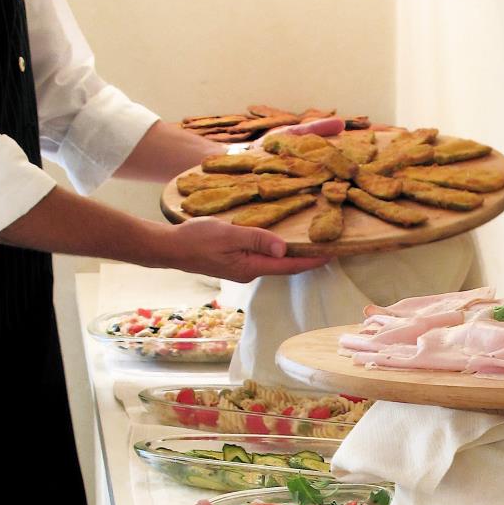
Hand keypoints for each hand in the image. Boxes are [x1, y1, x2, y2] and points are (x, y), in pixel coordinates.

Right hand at [162, 218, 331, 280]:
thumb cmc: (196, 239)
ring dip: (293, 254)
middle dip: (307, 258)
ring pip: (275, 262)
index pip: (289, 265)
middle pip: (286, 266)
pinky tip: (281, 240)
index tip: (332, 253)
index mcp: (251, 266)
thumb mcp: (228, 233)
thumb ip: (256, 239)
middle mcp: (251, 271)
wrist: (171, 248)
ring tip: (311, 243)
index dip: (311, 260)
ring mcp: (243, 268)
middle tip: (328, 246)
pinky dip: (277, 250)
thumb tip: (282, 248)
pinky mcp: (236, 261)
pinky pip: (263, 257)